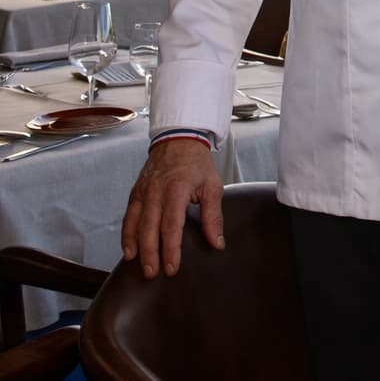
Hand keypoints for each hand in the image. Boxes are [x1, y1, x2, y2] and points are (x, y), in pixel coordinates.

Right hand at [121, 139, 224, 277]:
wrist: (178, 140)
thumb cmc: (197, 164)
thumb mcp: (212, 186)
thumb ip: (213, 216)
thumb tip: (217, 243)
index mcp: (176, 190)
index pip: (172, 225)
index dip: (171, 249)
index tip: (173, 267)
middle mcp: (155, 192)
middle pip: (149, 228)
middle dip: (151, 253)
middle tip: (153, 273)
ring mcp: (142, 192)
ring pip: (135, 224)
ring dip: (136, 246)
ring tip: (139, 265)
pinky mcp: (135, 192)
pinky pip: (128, 216)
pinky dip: (126, 234)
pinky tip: (129, 249)